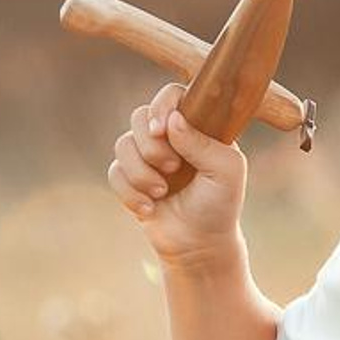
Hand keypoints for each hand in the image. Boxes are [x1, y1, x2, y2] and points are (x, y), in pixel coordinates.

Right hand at [109, 81, 248, 267]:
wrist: (199, 244)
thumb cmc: (220, 204)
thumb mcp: (225, 172)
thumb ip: (202, 143)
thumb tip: (172, 120)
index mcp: (197, 126)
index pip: (172, 95)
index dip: (161, 106)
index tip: (160, 128)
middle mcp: (170, 136)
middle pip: (139, 117)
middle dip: (151, 146)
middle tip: (173, 168)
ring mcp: (147, 156)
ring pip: (122, 145)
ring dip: (141, 173)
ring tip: (162, 192)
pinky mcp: (129, 178)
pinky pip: (114, 172)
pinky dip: (130, 192)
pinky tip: (150, 209)